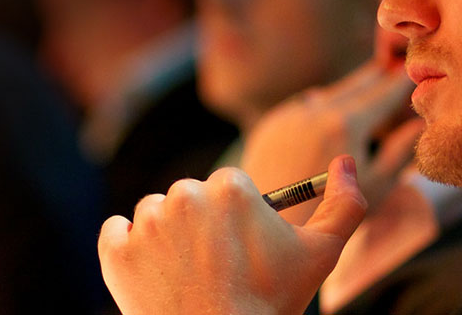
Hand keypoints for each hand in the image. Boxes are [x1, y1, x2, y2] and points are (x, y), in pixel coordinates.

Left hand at [97, 157, 367, 314]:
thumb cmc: (272, 303)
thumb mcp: (322, 256)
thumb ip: (345, 205)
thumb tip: (344, 161)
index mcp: (230, 188)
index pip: (227, 188)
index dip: (235, 221)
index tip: (239, 249)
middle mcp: (184, 195)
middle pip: (189, 198)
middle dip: (200, 226)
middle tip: (214, 267)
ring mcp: (146, 223)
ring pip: (154, 213)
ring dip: (166, 237)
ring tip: (186, 275)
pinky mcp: (115, 250)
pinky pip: (115, 232)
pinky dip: (128, 249)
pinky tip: (152, 272)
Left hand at [240, 61, 420, 224]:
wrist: (271, 224)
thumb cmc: (332, 215)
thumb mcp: (376, 185)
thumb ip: (401, 151)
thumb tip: (418, 123)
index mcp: (345, 123)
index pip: (382, 94)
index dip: (399, 82)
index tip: (412, 70)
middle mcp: (315, 110)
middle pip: (353, 86)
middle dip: (375, 76)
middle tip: (392, 64)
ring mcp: (289, 114)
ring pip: (327, 94)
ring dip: (347, 90)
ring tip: (367, 82)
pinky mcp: (270, 124)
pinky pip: (302, 107)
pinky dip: (321, 105)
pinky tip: (329, 106)